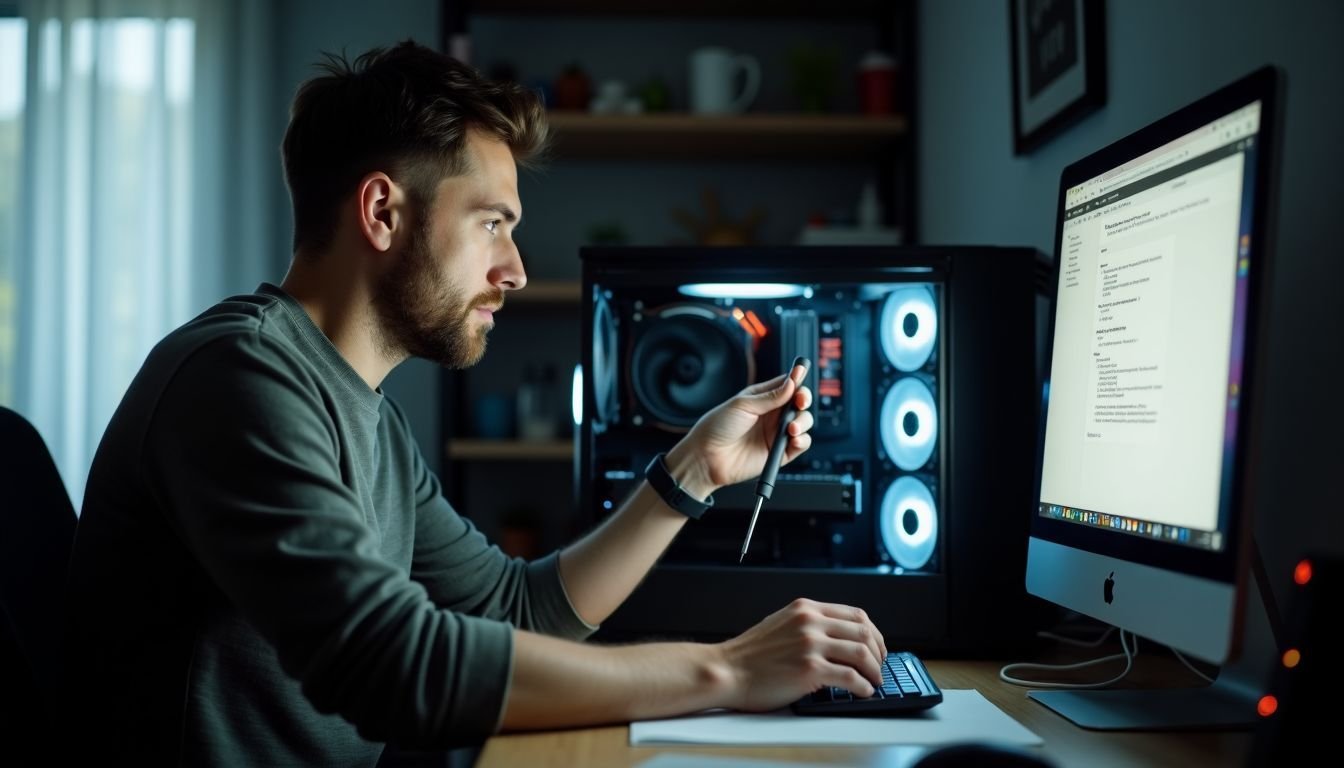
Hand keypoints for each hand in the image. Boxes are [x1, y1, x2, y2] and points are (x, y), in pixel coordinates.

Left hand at [663, 362, 812, 499]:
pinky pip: (800, 445)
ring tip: (792, 428)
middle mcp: (771, 415)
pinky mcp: (779, 453)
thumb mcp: (742, 405)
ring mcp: (776, 433)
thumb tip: (792, 383)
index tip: (801, 374)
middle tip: (800, 402)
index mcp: (761, 398)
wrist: (706, 457)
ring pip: (803, 422)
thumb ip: (770, 396)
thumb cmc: (717, 427)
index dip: (797, 379)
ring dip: (803, 422)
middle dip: (804, 400)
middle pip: (799, 403)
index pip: (787, 385)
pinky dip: (802, 441)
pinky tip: (794, 439)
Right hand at [716, 598, 888, 711]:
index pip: (855, 614)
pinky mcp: (810, 669)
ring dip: (875, 670)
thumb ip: (808, 625)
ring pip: (861, 652)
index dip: (873, 632)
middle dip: (878, 652)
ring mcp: (810, 644)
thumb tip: (836, 639)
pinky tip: (863, 691)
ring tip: (874, 680)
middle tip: (879, 666)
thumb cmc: (749, 655)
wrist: (726, 670)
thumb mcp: (781, 624)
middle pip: (863, 631)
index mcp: (805, 609)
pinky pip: (850, 677)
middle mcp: (810, 622)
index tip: (876, 646)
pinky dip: (863, 686)